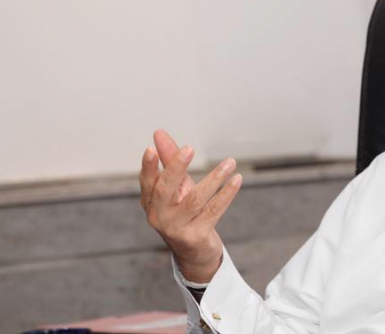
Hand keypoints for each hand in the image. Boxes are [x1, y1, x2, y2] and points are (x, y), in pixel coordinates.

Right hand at [139, 129, 242, 282]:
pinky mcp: (196, 236)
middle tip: (189, 148)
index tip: (151, 149)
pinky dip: (226, 194)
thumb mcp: (177, 186)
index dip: (148, 167)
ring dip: (215, 178)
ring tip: (230, 162)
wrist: (194, 251)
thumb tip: (159, 133)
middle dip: (176, 168)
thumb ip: (170, 160)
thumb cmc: (184, 212)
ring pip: (195, 199)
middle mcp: (159, 216)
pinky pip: (214, 210)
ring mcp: (177, 228)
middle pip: (166, 190)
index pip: (147, 182)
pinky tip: (237, 180)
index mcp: (151, 202)